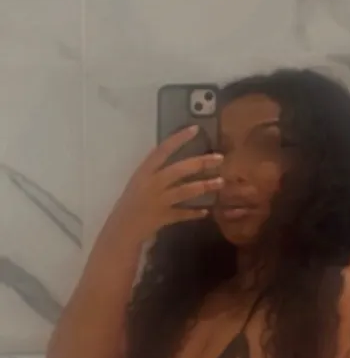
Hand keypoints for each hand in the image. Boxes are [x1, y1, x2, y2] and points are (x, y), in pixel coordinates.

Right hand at [110, 127, 223, 244]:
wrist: (121, 228)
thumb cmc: (130, 202)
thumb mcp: (139, 182)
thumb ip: (155, 171)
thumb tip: (177, 159)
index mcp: (144, 171)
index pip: (162, 150)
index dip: (179, 139)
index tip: (195, 129)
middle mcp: (152, 183)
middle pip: (179, 169)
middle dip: (201, 163)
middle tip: (220, 158)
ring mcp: (159, 201)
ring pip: (185, 191)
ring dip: (204, 186)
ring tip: (220, 182)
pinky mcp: (163, 217)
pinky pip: (183, 214)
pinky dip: (195, 213)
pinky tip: (206, 211)